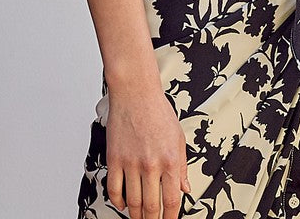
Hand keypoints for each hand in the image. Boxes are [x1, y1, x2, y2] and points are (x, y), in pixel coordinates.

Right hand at [105, 82, 190, 218]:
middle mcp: (151, 164)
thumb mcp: (178, 137)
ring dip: (136, 214)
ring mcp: (131, 163)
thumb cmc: (157, 111)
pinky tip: (123, 203)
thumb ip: (182, 166)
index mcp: (170, 159)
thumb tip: (185, 188)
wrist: (135, 93)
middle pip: (151, 207)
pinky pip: (114, 189)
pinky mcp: (114, 159)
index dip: (170, 218)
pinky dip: (118, 201)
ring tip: (139, 216)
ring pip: (132, 202)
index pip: (171, 200)